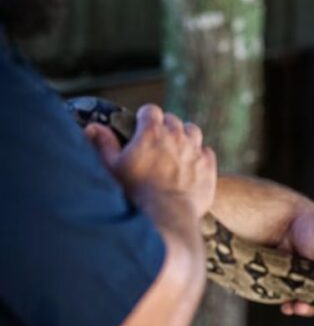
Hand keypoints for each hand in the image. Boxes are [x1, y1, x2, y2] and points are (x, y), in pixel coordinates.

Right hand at [84, 104, 216, 216]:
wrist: (166, 214)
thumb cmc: (134, 192)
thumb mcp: (112, 166)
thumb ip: (104, 144)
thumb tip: (93, 127)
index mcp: (152, 132)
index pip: (150, 110)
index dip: (145, 117)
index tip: (141, 126)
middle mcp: (176, 136)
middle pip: (172, 120)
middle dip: (164, 127)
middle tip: (156, 142)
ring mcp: (195, 150)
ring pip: (192, 131)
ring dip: (184, 136)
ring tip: (176, 149)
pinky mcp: (208, 166)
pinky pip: (206, 152)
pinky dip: (199, 155)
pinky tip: (191, 165)